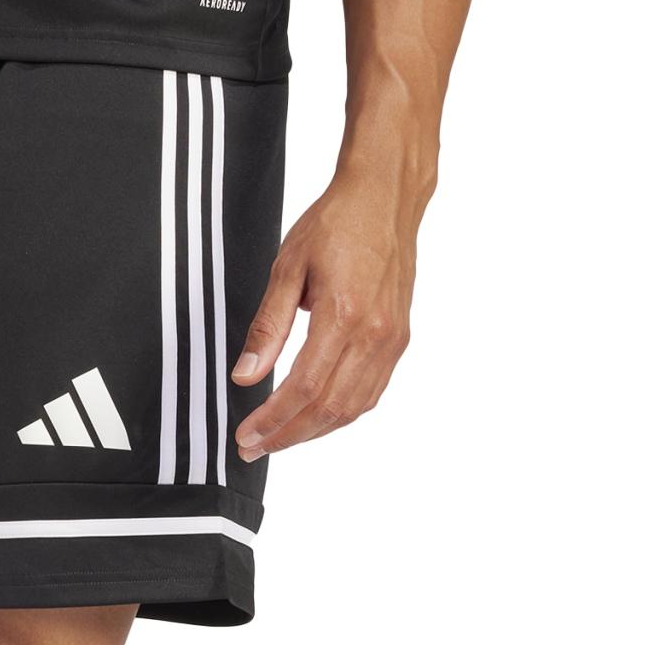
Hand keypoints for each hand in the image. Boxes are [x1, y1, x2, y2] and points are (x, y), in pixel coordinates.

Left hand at [232, 172, 417, 458]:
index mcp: (344, 314)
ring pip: (352, 408)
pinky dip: (340, 414)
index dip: (273, 419)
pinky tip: (315, 417)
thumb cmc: (338, 223)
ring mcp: (391, 340)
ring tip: (279, 438)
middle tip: (254, 446)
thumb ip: (268, 327)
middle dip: (288, 435)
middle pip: (328, 408)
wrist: (385, 197)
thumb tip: (246, 376)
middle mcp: (374, 334)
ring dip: (313, 431)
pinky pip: (370, 392)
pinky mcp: (398, 339)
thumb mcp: (287, 268)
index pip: (304, 388)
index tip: (247, 434)